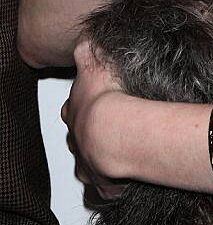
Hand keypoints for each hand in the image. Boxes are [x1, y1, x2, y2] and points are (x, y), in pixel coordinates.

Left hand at [61, 40, 127, 199]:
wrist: (115, 131)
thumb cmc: (108, 96)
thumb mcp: (95, 61)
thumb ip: (88, 49)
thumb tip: (84, 38)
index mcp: (74, 112)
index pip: (71, 110)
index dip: (81, 106)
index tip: (94, 102)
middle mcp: (76, 141)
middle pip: (76, 139)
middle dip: (89, 134)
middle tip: (109, 128)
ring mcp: (88, 165)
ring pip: (90, 164)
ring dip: (102, 159)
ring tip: (122, 152)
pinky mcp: (104, 186)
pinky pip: (109, 187)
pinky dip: (117, 182)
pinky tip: (129, 176)